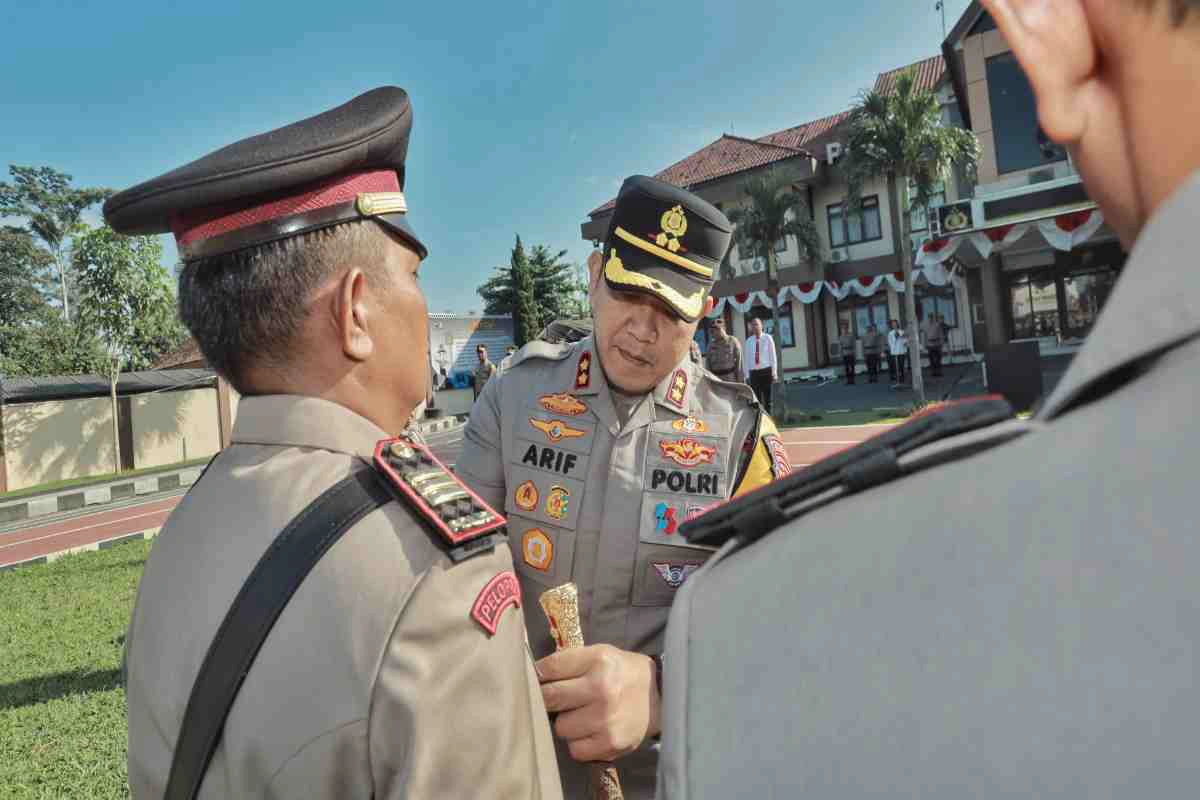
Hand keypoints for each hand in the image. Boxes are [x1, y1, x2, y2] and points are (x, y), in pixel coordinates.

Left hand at [536, 644, 659, 762]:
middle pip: (549, 698)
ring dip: (566, 723)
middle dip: (548, 699)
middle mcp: (601, 689)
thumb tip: (533, 675)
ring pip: (560, 727)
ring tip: (582, 715)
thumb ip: (568, 661)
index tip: (539, 679)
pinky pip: (575, 749)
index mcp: (598, 661)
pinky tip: (591, 731)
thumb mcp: (599, 653)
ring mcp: (605, 719)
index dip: (539, 675)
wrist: (660, 696)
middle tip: (557, 699)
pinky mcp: (610, 744)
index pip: (549, 668)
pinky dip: (579, 742)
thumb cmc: (622, 672)